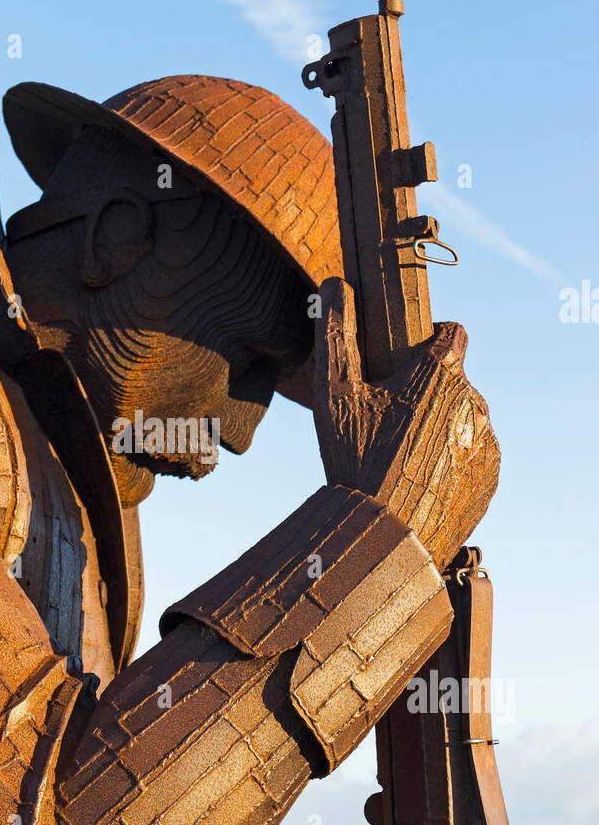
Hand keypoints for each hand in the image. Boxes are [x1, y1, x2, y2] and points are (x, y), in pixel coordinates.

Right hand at [312, 278, 499, 571]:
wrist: (385, 539)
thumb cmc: (355, 463)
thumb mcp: (334, 395)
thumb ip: (336, 334)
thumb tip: (334, 284)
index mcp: (440, 373)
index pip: (450, 333)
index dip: (425, 342)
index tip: (402, 364)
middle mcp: (473, 400)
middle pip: (451, 381)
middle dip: (424, 393)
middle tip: (387, 423)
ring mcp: (486, 440)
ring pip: (462, 419)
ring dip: (438, 428)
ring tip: (399, 460)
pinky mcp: (489, 476)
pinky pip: (471, 456)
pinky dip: (449, 462)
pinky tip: (416, 482)